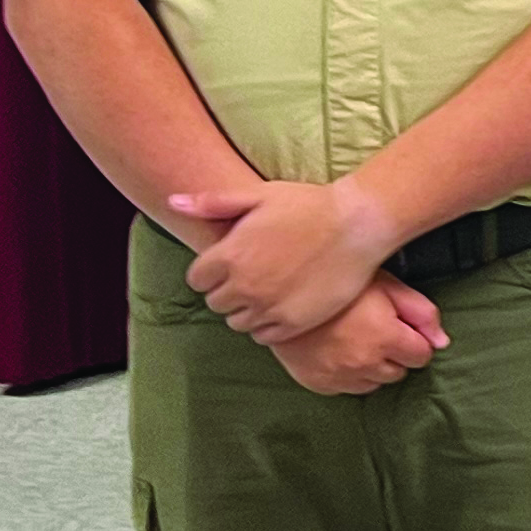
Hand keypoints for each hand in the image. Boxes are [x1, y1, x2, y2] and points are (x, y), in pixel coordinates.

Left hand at [178, 179, 394, 344]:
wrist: (357, 225)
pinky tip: (283, 302)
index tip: (233, 261)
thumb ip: (212, 203)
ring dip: (247, 309)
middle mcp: (243, 287)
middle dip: (228, 290)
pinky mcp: (293, 324)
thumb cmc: (308, 205)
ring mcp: (268, 308)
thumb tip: (172, 202)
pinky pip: (264, 335)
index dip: (213, 270)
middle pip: (216, 303)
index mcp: (228, 257)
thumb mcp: (259, 195)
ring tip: (270, 289)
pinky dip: (268, 323)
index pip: (197, 280)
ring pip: (238, 322)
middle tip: (254, 273)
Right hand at [265, 276, 448, 395]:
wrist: (281, 291)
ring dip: (373, 366)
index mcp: (386, 338)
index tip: (401, 326)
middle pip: (399, 372)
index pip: (421, 356)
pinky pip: (347, 388)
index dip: (414, 339)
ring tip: (356, 339)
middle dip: (394, 353)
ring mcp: (339, 377)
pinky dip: (349, 375)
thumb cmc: (338, 281)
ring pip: (374, 383)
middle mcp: (365, 364)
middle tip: (376, 329)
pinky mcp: (318, 384)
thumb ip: (421, 312)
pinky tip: (339, 351)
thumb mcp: (386, 284)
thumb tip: (442, 341)